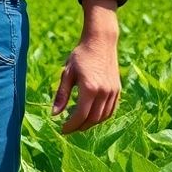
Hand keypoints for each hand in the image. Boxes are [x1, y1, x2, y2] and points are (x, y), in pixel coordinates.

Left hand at [51, 0, 120, 133]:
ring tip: (79, 123)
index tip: (62, 129)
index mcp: (89, 88)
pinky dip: (101, 117)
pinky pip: (111, 110)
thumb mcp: (67, 73)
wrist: (100, 41)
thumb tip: (54, 114)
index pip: (80, 115)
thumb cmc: (80, 55)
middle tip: (69, 128)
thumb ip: (61, 95)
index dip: (71, 125)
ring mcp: (113, 91)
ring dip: (90, 123)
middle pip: (92, 119)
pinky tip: (91, 116)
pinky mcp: (117, 90)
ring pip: (103, 117)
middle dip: (79, 127)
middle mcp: (103, 92)